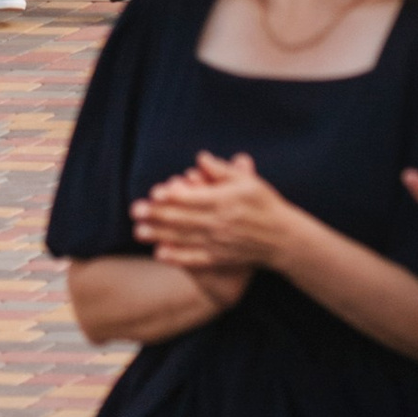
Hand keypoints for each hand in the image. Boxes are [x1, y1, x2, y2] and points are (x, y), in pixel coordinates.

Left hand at [131, 150, 303, 272]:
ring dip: (159, 234)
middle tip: (135, 211)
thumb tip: (199, 158)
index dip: (172, 196)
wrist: (282, 238)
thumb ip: (222, 171)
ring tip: (138, 231)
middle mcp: (219, 223)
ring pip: (183, 238)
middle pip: (182, 218)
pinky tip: (160, 253)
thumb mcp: (248, 182)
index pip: (193, 198)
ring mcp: (218, 242)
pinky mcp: (219, 257)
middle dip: (157, 215)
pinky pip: (195, 258)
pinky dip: (177, 257)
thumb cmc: (264, 204)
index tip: (154, 193)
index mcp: (225, 201)